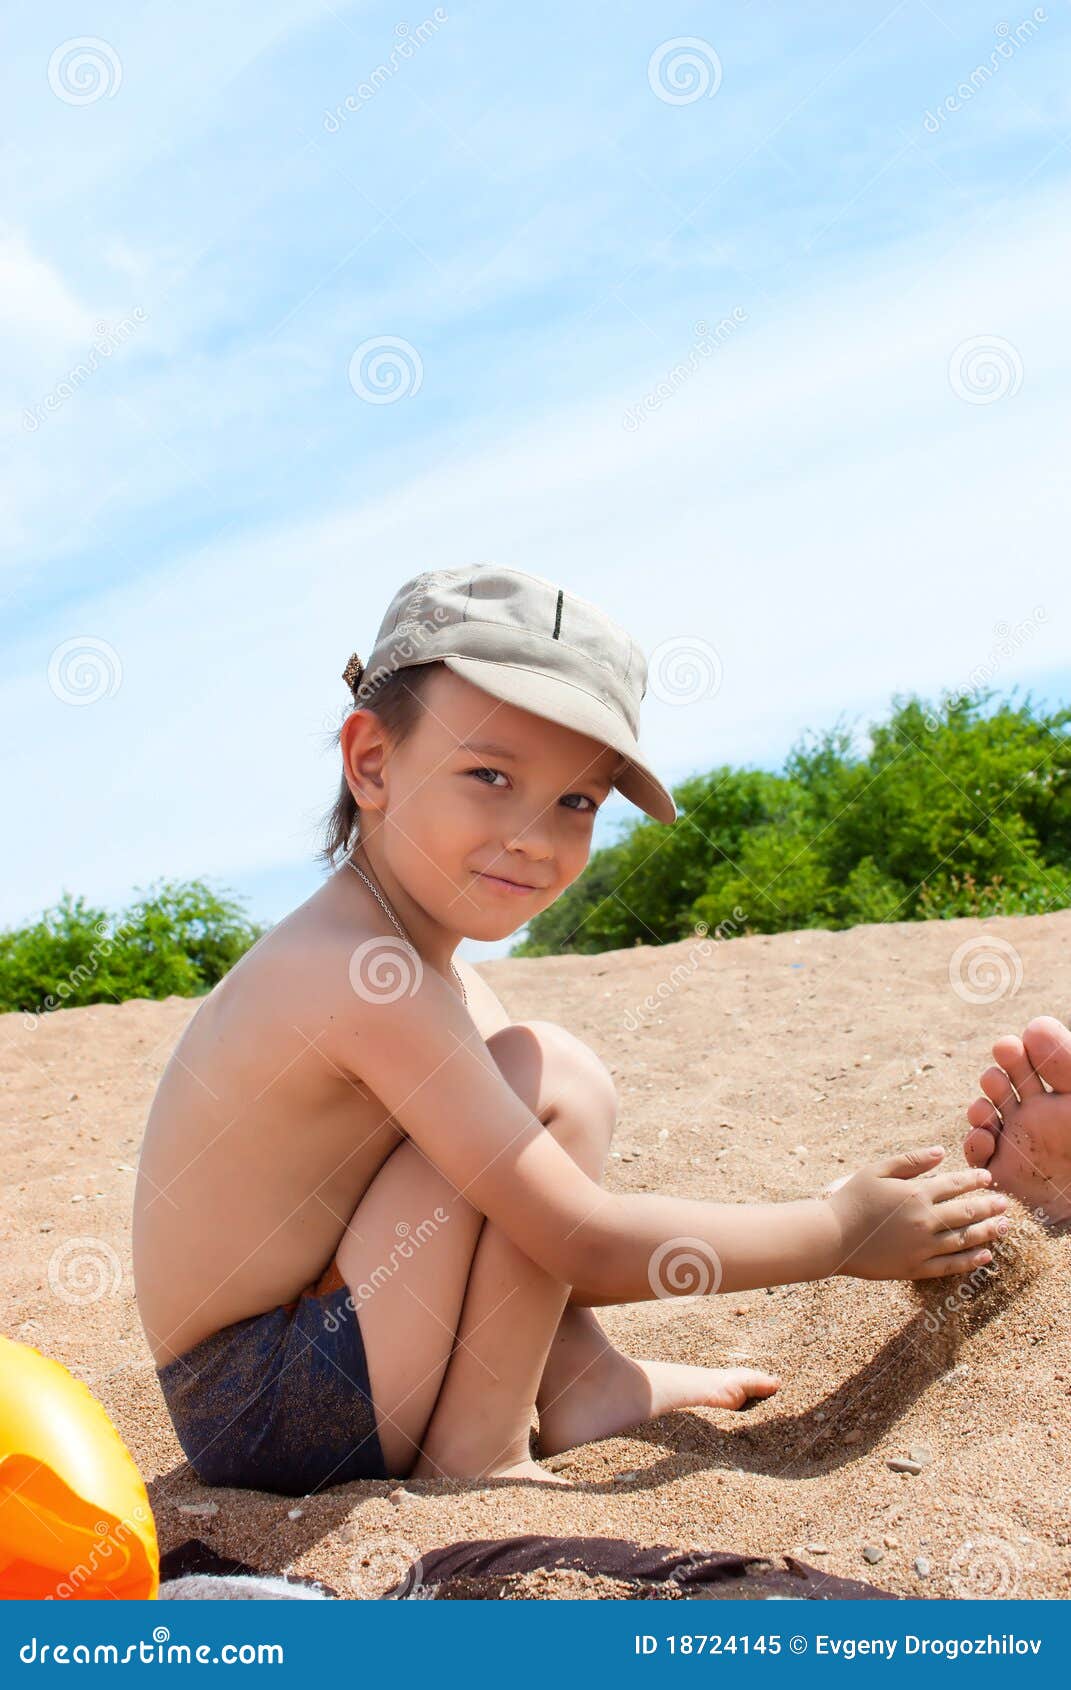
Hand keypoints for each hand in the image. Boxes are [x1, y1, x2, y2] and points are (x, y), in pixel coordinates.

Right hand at [825, 1145, 1010, 1279]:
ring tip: (1004, 1228)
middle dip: (989, 1207)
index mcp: (916, 1194)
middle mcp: (925, 1221)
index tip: (988, 1178)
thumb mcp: (878, 1170)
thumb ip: (911, 1160)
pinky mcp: (916, 1268)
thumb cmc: (852, 1199)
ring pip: (964, 1240)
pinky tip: (985, 1255)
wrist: (832, 1237)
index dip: (975, 1180)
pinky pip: (951, 1266)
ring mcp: (922, 1247)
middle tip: (1005, 1204)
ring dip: (988, 1232)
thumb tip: (940, 1151)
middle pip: (967, 1213)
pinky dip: (971, 1261)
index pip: (955, 1185)